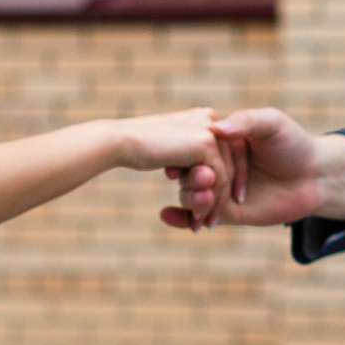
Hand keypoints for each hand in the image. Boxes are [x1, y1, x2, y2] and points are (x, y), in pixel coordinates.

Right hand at [108, 109, 235, 228]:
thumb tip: (206, 180)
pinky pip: (217, 181)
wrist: (119, 141)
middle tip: (207, 224)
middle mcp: (211, 120)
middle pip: (226, 166)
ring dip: (213, 206)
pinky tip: (197, 220)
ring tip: (200, 226)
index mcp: (203, 118)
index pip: (221, 155)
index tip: (209, 207)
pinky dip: (209, 204)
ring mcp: (211, 131)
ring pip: (224, 176)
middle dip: (218, 199)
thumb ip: (189, 162)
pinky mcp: (206, 145)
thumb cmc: (138, 150)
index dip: (218, 184)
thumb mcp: (172, 154)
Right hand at [159, 108, 344, 229]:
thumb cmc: (294, 144)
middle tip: (195, 183)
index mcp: (221, 141)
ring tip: (202, 201)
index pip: (194, 148)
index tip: (173, 163)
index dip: (182, 156)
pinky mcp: (227, 213)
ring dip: (189, 200)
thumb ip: (246, 121)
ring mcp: (220, 189)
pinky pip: (199, 216)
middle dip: (188, 181)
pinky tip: (166, 215)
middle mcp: (216, 165)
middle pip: (189, 173)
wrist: (316, 177)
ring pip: (192, 196)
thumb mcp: (272, 123)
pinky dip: (180, 218)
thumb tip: (215, 129)